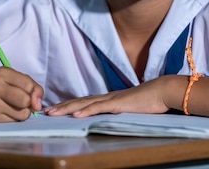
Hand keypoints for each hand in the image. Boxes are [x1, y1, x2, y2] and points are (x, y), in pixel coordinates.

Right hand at [0, 67, 43, 121]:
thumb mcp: (13, 78)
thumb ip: (31, 86)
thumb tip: (38, 105)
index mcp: (2, 73)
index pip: (28, 85)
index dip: (34, 92)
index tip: (31, 94)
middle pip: (25, 100)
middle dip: (29, 103)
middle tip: (24, 101)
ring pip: (22, 113)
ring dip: (24, 112)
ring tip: (15, 107)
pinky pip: (14, 121)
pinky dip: (15, 118)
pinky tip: (8, 112)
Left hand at [44, 78, 173, 117]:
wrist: (163, 91)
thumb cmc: (150, 101)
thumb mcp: (131, 108)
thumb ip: (120, 112)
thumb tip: (111, 118)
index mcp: (109, 99)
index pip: (84, 102)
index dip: (68, 105)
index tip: (55, 110)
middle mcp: (106, 97)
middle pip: (79, 101)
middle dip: (61, 106)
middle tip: (45, 111)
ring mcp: (111, 99)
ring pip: (84, 104)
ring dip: (67, 108)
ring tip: (53, 112)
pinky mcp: (118, 104)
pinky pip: (99, 108)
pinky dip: (86, 111)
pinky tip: (75, 114)